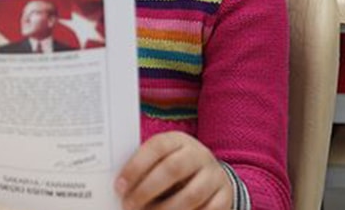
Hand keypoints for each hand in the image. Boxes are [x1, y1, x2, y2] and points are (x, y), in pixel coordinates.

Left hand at [116, 132, 232, 209]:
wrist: (210, 175)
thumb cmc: (174, 168)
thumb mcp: (162, 160)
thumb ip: (145, 169)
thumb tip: (120, 187)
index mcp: (178, 140)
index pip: (156, 147)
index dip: (136, 166)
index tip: (120, 186)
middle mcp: (198, 154)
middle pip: (173, 169)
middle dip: (147, 190)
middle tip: (129, 205)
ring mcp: (214, 175)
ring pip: (191, 195)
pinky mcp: (224, 196)